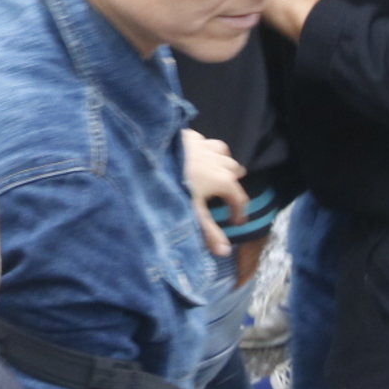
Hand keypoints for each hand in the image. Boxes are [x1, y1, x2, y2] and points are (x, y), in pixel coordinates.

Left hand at [181, 130, 248, 258]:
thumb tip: (225, 252)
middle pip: (234, 170)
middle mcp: (217, 160)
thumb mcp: (192, 212)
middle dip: (234, 182)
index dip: (239, 211)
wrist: (148, 155)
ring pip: (222, 151)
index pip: (239, 197)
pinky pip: (203, 140)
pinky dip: (205, 147)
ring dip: (223, 161)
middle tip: (228, 194)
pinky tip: (197, 153)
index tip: (236, 222)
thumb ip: (209, 233)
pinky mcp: (187, 135)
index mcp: (222, 180)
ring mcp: (203, 145)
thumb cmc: (174, 186)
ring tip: (220, 171)